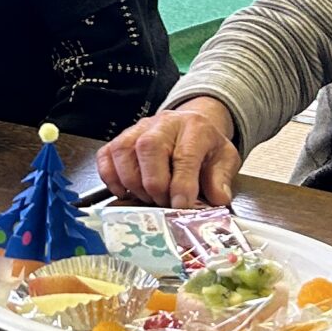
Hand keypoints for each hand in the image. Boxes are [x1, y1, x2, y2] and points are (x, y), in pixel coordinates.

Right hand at [97, 100, 240, 208]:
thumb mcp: (225, 159)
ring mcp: (138, 129)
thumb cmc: (205, 146)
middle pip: (148, 148)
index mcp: (194, 127)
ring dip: (132, 182)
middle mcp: (164, 124)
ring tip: (146, 198)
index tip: (181, 206)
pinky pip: (106, 155)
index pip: (185, 155)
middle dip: (154, 183)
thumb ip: (220, 178)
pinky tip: (124, 191)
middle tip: (162, 203)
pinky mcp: (121, 138)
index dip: (182, 184)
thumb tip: (217, 199)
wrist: (191, 125)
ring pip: (123, 151)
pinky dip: (110, 178)